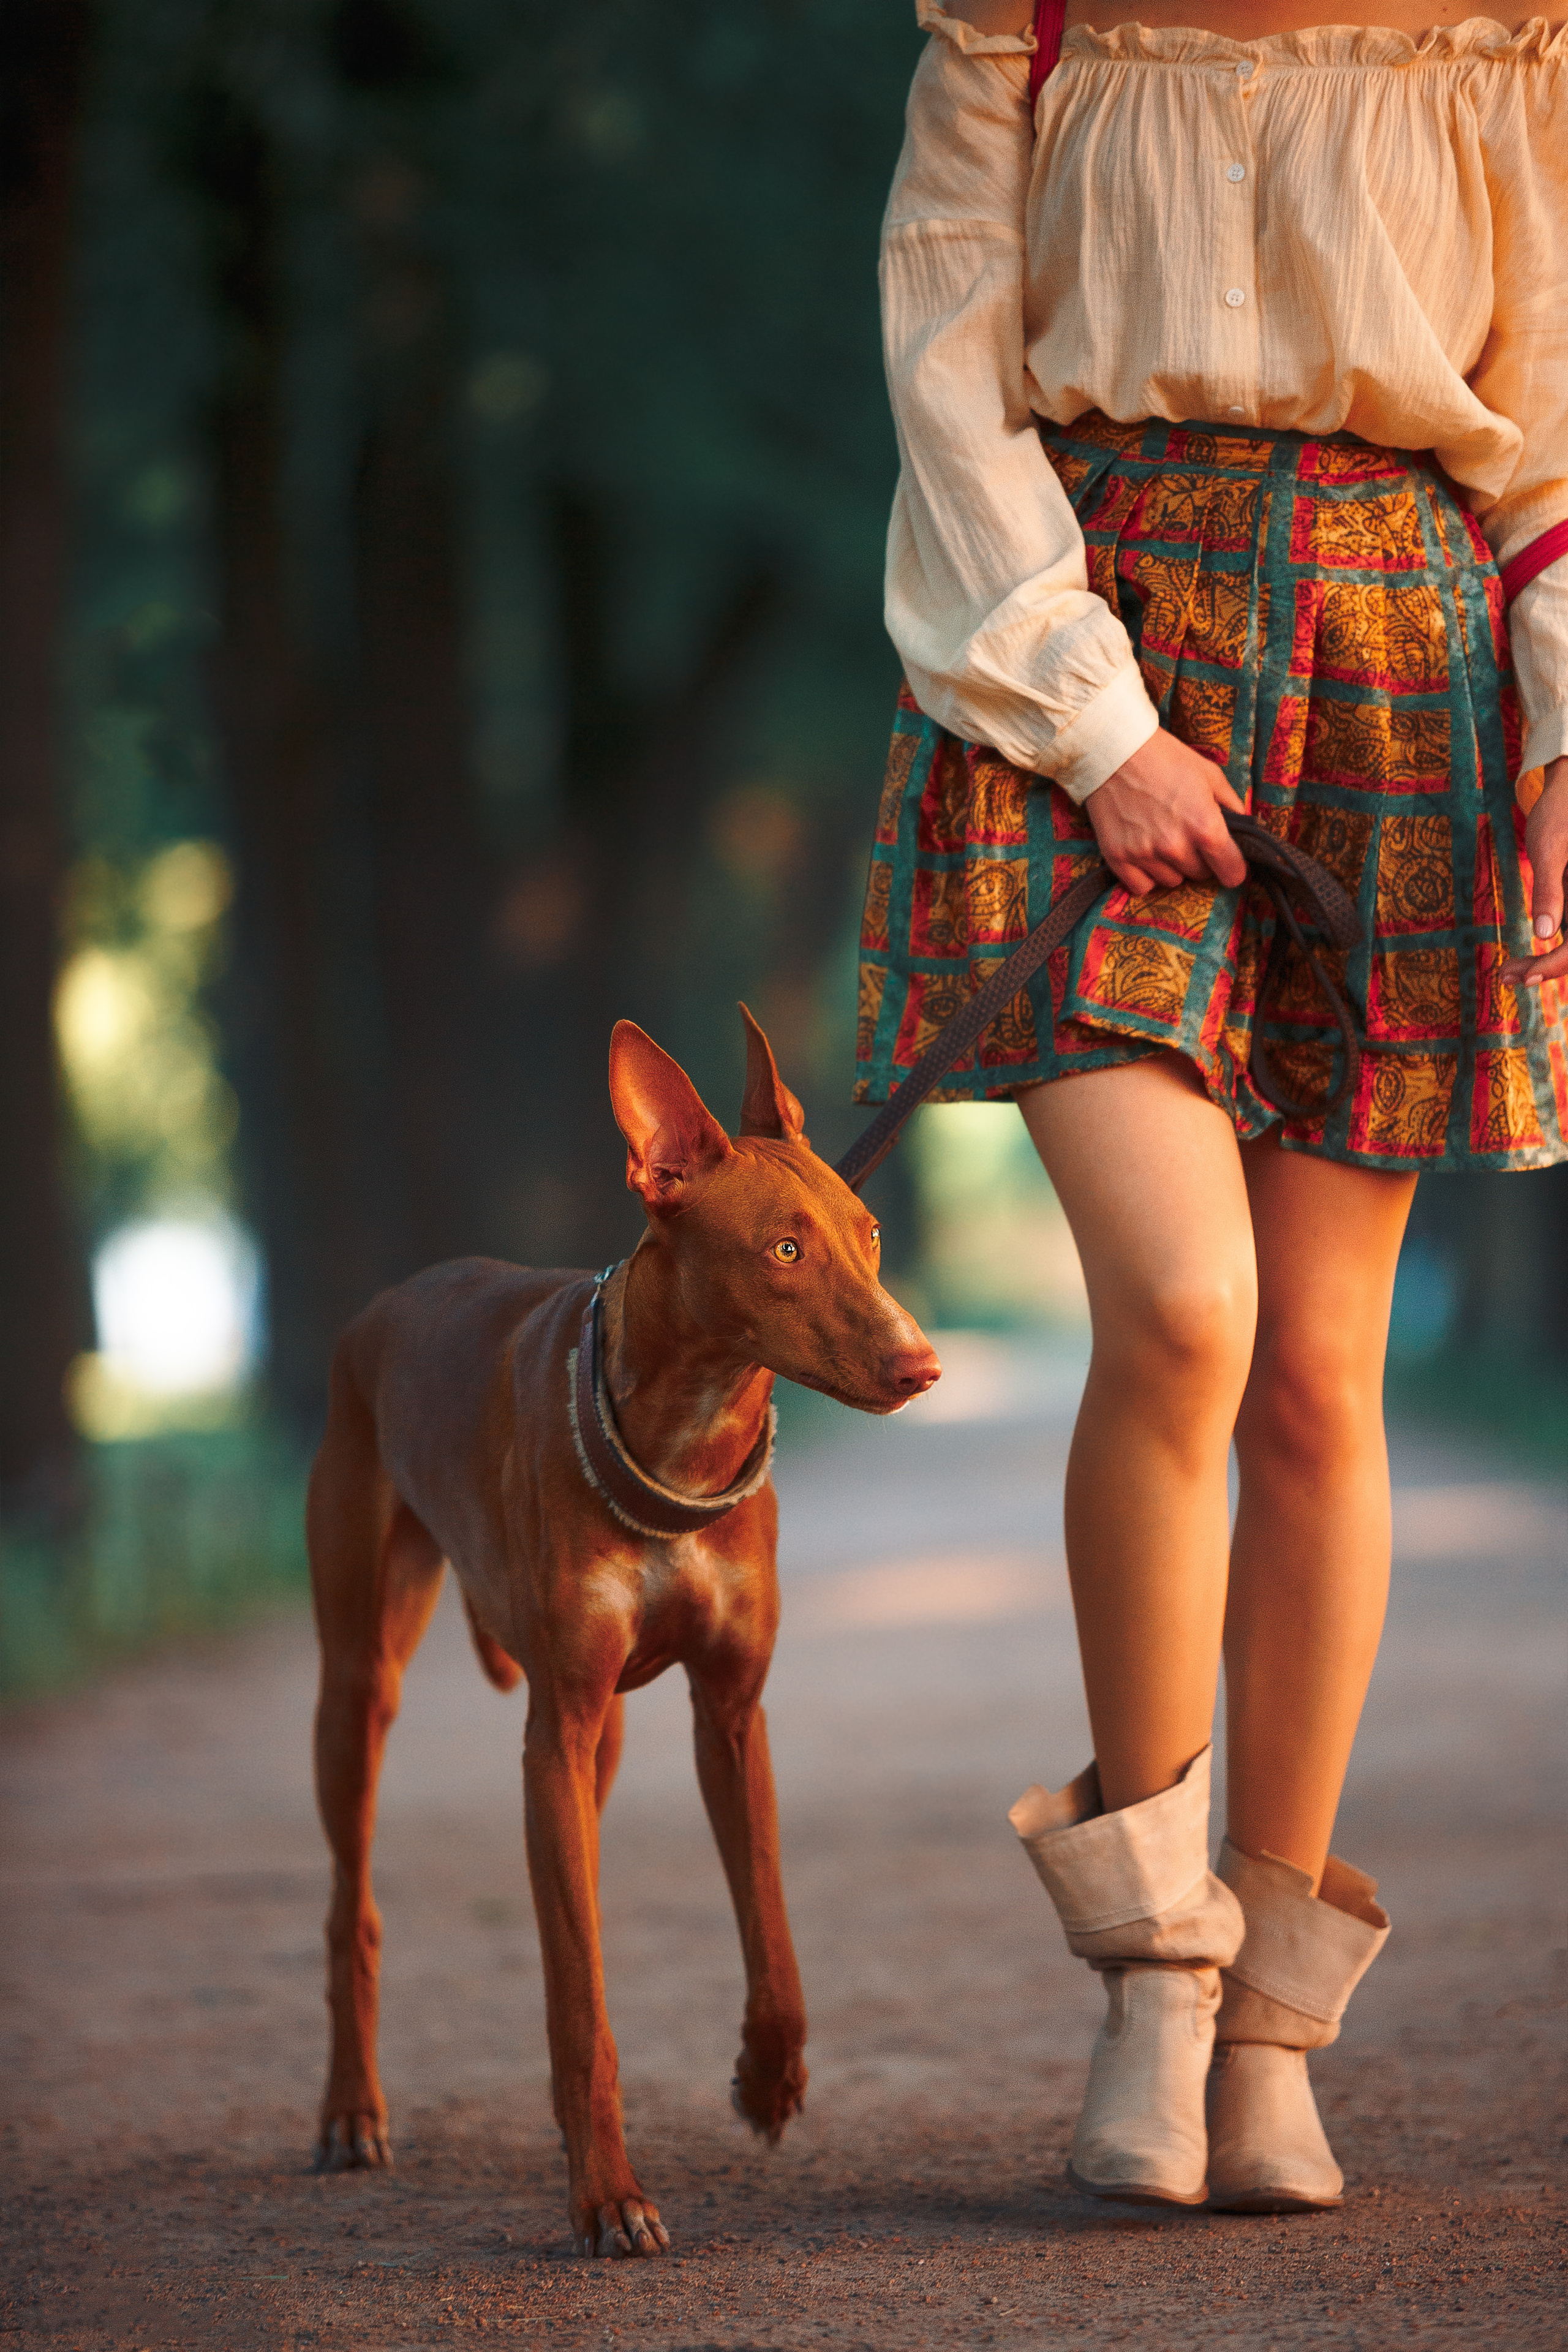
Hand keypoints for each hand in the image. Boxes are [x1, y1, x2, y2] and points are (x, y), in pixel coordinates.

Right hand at [1083, 727, 1247, 896]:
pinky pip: (1142, 886)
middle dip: (1199, 859)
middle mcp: (1176, 847)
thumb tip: (1245, 832)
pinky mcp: (1118, 858)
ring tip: (1161, 837)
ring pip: (1172, 881)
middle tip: (1187, 835)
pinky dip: (1145, 874)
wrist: (1115, 750)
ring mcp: (1144, 854)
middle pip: (1200, 875)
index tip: (1228, 862)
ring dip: (1172, 866)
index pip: (1232, 873)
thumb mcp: (1210, 775)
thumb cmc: (1166, 758)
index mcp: (1205, 826)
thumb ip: (1232, 807)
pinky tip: (1143, 850)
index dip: (1233, 867)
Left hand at [1501, 756, 1567, 988]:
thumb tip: (1544, 934)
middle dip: (1545, 969)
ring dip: (1543, 964)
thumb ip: (1550, 891)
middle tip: (1505, 977)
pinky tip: (1520, 959)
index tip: (1525, 978)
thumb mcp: (1549, 849)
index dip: (1556, 965)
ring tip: (1506, 972)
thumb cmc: (1558, 813)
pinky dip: (1546, 948)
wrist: (1566, 791)